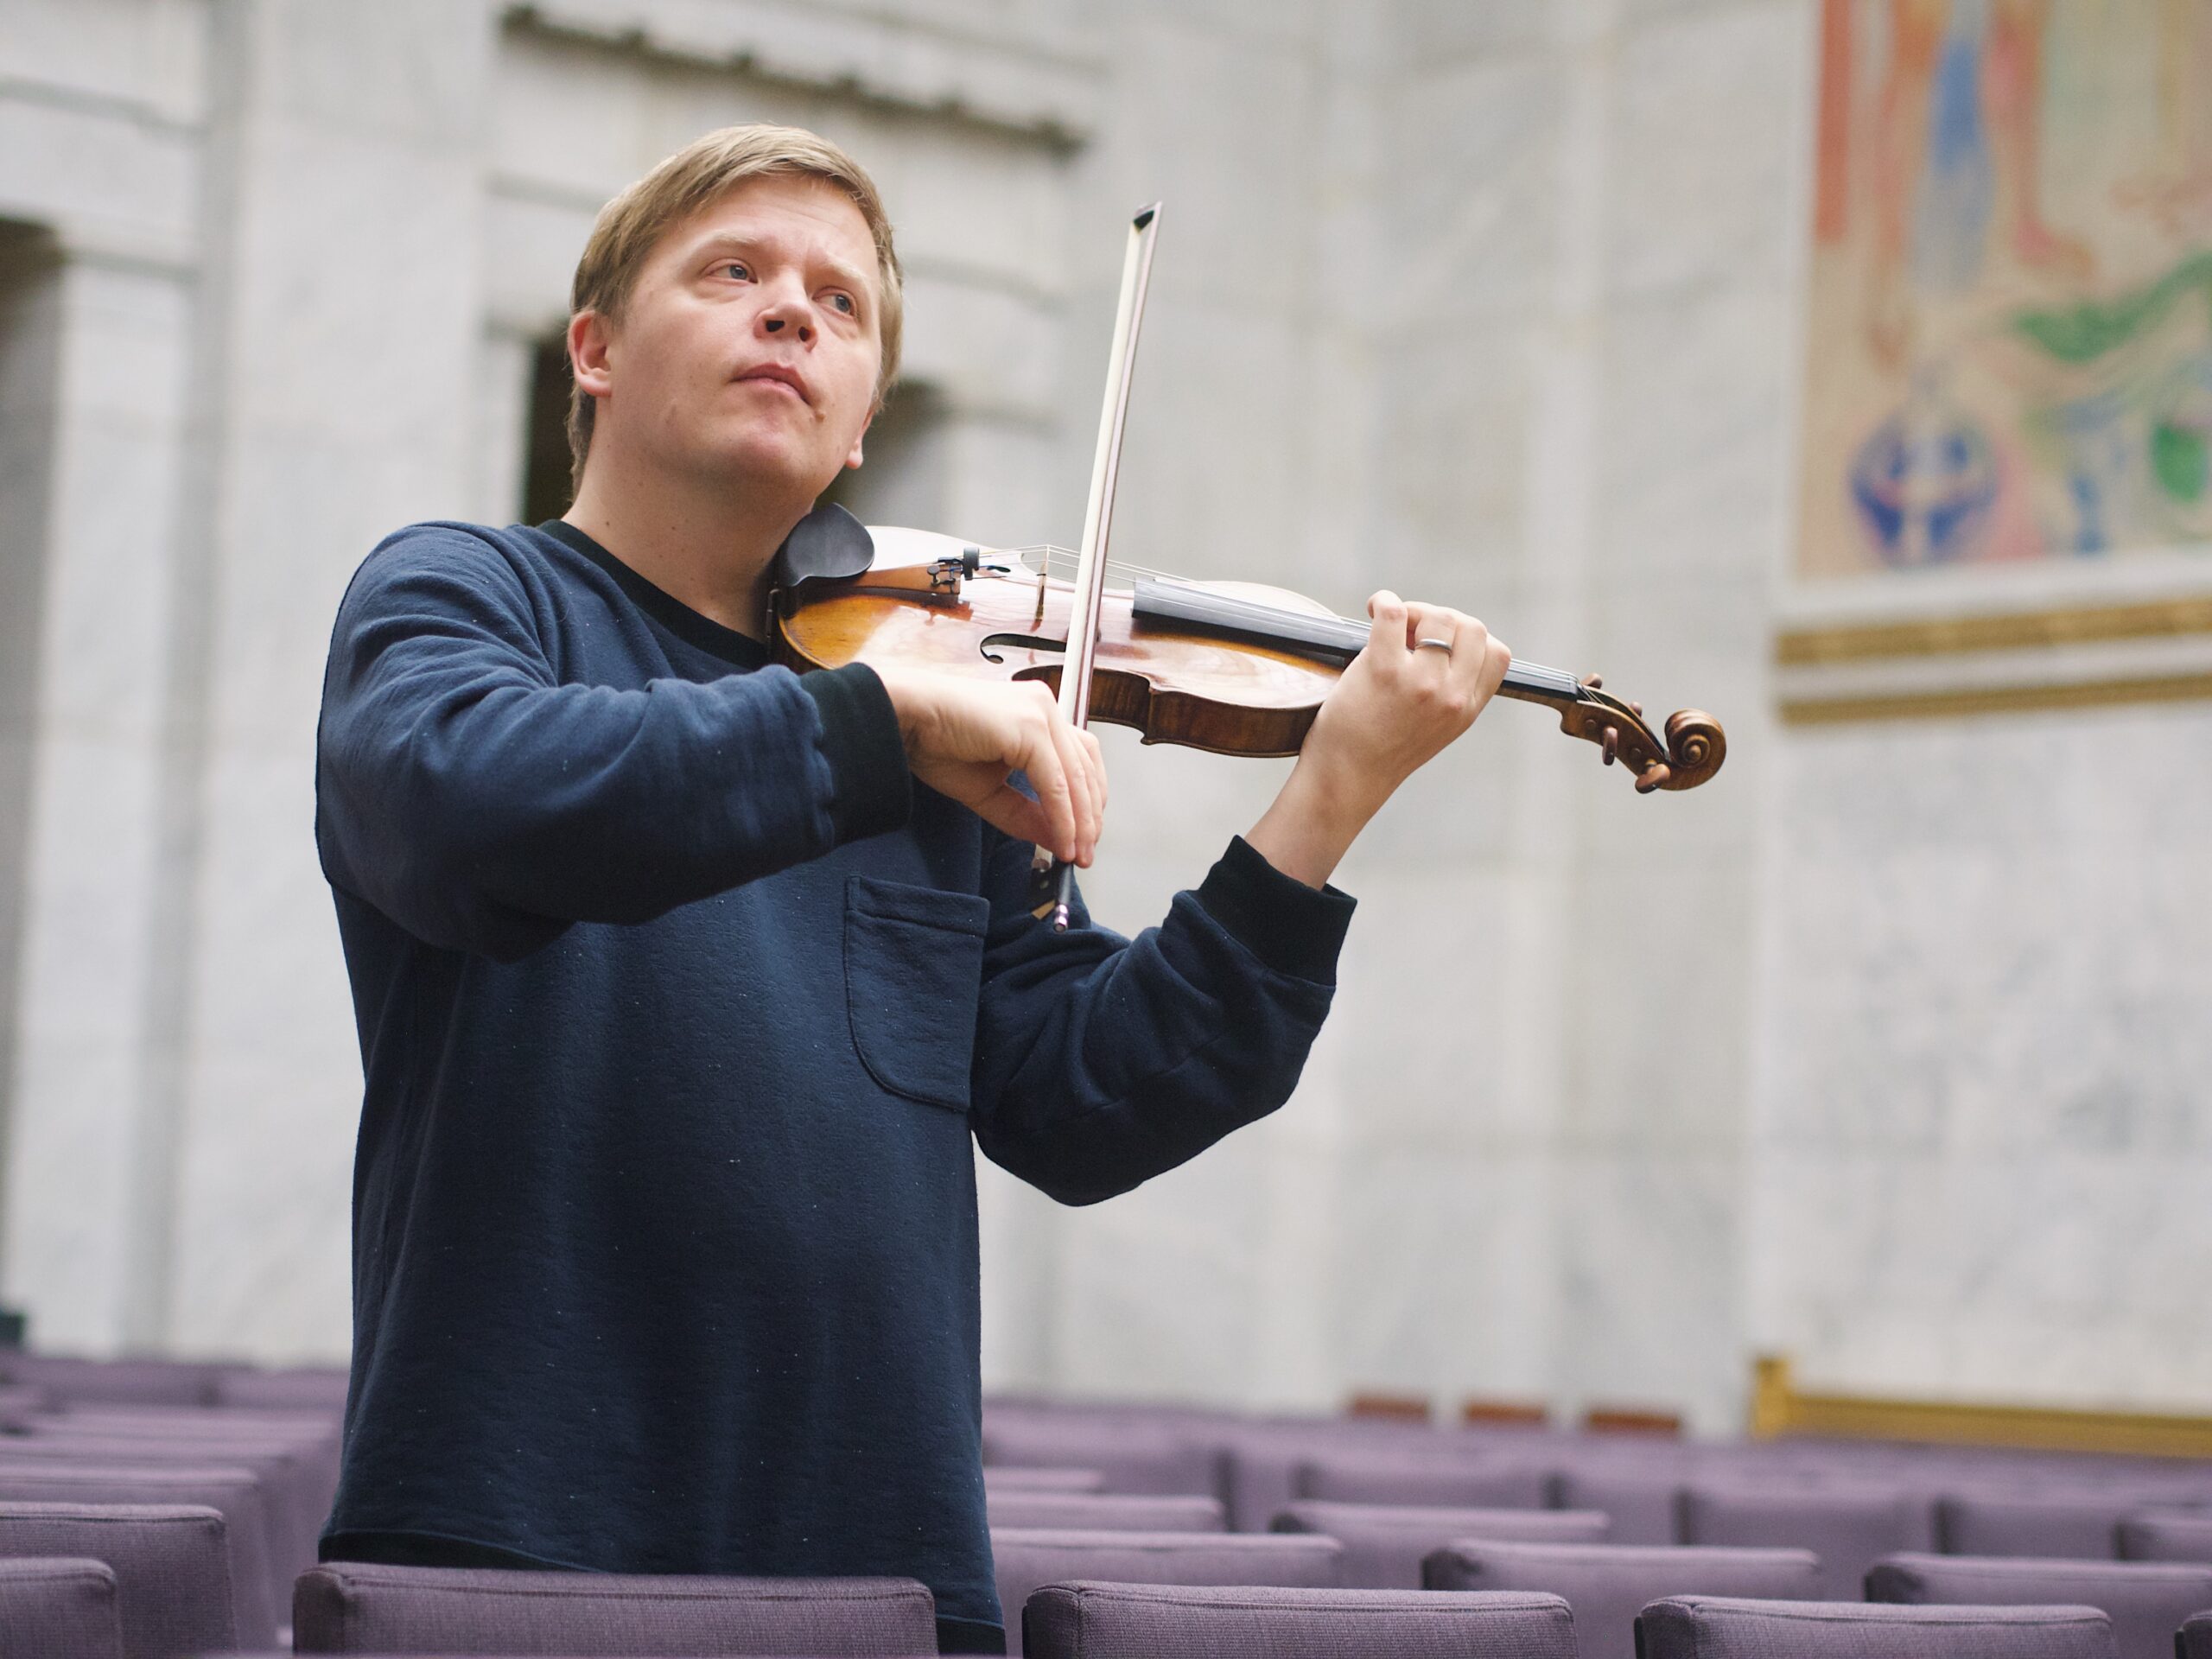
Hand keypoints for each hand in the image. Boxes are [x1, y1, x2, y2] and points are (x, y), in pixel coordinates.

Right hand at [871, 667, 1106, 864]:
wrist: (905, 719)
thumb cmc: (935, 743)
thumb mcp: (989, 791)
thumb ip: (1025, 813)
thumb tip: (1058, 839)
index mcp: (1038, 715)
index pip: (1080, 759)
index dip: (1087, 802)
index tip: (1082, 838)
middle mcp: (1045, 708)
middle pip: (1087, 767)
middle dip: (1090, 816)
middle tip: (1084, 852)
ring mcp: (1041, 713)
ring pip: (1077, 776)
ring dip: (1081, 821)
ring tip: (1074, 852)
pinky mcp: (1031, 726)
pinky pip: (1056, 782)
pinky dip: (1062, 815)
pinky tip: (1060, 840)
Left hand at [1246, 591, 1507, 886]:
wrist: (1347, 780)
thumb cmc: (1380, 751)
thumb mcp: (1435, 729)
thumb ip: (1450, 692)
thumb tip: (1439, 637)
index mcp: (1467, 709)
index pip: (1496, 653)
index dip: (1468, 637)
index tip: (1439, 642)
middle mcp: (1452, 696)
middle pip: (1471, 627)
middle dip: (1441, 618)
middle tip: (1411, 631)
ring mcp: (1421, 683)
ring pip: (1438, 616)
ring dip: (1414, 611)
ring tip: (1391, 626)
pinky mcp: (1383, 671)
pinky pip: (1394, 613)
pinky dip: (1384, 602)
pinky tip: (1374, 610)